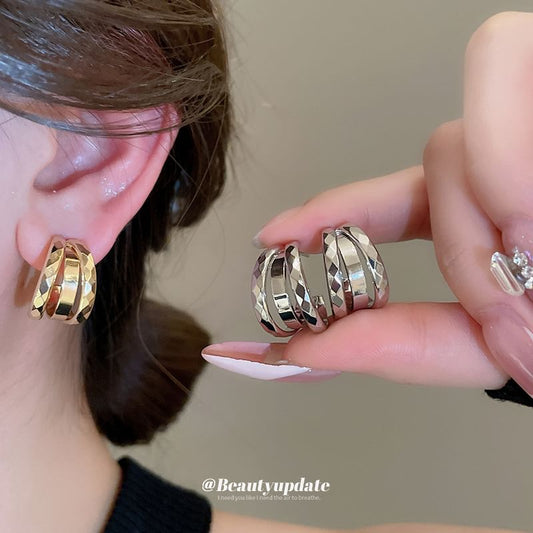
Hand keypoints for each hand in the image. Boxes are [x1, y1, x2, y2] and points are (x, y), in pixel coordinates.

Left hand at [201, 11, 532, 395]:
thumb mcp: (499, 350)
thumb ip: (404, 349)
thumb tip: (298, 355)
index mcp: (494, 221)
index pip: (394, 206)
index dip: (331, 216)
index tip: (274, 236)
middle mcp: (513, 167)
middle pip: (433, 172)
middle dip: (463, 246)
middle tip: (520, 293)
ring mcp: (530, 133)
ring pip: (454, 140)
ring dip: (485, 211)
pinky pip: (503, 62)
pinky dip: (504, 141)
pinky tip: (525, 202)